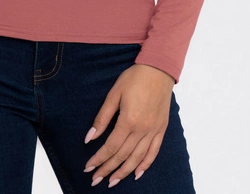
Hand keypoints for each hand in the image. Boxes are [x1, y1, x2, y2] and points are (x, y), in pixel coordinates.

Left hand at [83, 63, 174, 185]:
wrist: (158, 69)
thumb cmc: (134, 78)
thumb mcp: (114, 94)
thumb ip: (102, 117)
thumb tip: (90, 137)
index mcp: (128, 120)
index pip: (110, 146)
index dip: (99, 159)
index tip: (88, 168)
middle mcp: (142, 129)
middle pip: (122, 155)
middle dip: (107, 169)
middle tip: (95, 180)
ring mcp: (153, 131)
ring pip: (137, 158)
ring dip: (124, 172)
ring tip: (112, 182)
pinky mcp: (161, 129)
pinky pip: (154, 152)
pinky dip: (145, 165)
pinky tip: (137, 173)